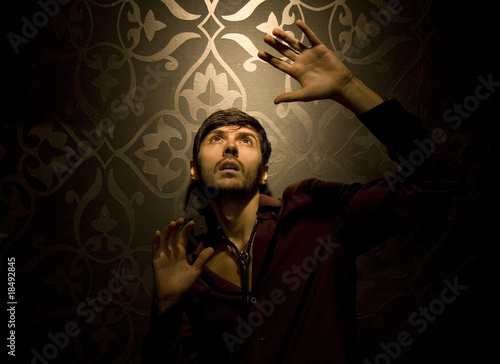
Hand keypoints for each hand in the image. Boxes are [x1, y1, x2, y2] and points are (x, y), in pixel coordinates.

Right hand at [152, 218, 213, 312]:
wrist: (173, 295)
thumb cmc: (183, 283)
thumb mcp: (195, 270)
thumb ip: (201, 259)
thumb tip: (211, 248)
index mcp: (181, 253)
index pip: (183, 238)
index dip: (186, 230)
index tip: (191, 222)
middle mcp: (172, 252)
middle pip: (173, 236)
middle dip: (177, 227)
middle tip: (181, 219)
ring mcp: (164, 255)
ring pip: (165, 239)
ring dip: (168, 231)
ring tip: (173, 223)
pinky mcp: (156, 260)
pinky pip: (155, 249)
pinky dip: (156, 241)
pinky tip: (158, 233)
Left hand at [258, 20, 382, 113]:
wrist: (339, 85)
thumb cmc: (322, 92)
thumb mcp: (304, 95)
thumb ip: (289, 96)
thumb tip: (274, 101)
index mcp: (296, 72)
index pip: (279, 63)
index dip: (269, 58)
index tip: (259, 53)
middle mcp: (301, 61)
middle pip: (284, 51)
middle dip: (275, 44)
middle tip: (265, 38)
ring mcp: (309, 54)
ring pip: (295, 43)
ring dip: (285, 37)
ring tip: (275, 30)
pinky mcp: (319, 48)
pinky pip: (311, 37)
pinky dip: (305, 30)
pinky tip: (298, 23)